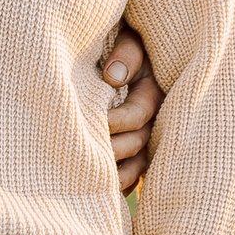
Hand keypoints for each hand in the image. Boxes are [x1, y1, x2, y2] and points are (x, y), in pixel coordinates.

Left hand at [100, 27, 161, 194]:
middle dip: (111, 149)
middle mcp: (153, 120)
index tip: (91, 120)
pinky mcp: (136, 153)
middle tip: (81, 154)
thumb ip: (125, 53)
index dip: (115, 121)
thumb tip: (113, 77)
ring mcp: (146, 139)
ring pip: (136, 166)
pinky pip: (132, 177)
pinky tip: (97, 194)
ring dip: (114, 175)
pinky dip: (117, 186)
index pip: (137, 116)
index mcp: (152, 93)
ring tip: (89, 182)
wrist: (122, 54)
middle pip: (136, 144)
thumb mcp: (130, 39)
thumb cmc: (122, 43)